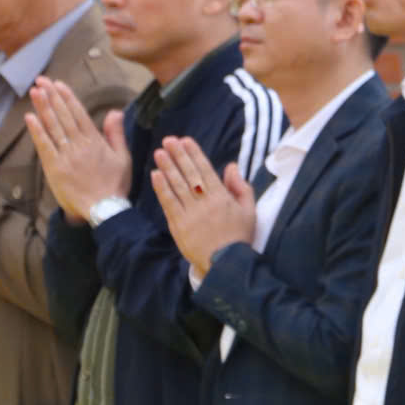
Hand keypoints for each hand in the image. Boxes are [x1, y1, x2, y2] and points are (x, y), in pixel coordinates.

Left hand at [25, 79, 131, 221]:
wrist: (104, 210)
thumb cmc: (115, 185)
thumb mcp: (123, 157)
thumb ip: (116, 133)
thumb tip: (115, 111)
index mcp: (95, 141)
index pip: (79, 113)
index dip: (67, 97)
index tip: (58, 84)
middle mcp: (79, 145)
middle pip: (63, 116)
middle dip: (52, 96)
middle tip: (41, 80)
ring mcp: (65, 156)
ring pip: (53, 127)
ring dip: (43, 107)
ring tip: (35, 91)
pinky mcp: (54, 168)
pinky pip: (44, 146)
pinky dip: (37, 131)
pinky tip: (30, 118)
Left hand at [153, 136, 255, 273]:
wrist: (226, 264)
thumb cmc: (240, 237)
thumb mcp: (249, 210)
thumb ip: (241, 186)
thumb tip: (231, 166)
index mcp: (222, 198)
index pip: (205, 170)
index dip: (194, 154)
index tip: (186, 140)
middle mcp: (205, 203)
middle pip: (189, 174)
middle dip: (178, 156)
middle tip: (168, 140)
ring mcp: (190, 214)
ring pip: (177, 186)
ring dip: (167, 168)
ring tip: (159, 153)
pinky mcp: (178, 226)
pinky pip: (168, 204)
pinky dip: (162, 189)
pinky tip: (155, 175)